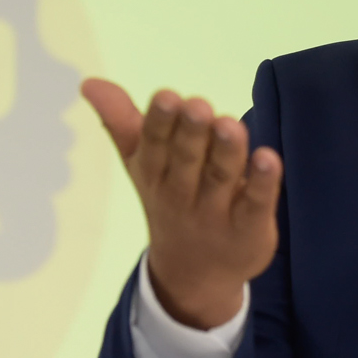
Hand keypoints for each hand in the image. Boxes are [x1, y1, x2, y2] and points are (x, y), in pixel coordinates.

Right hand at [81, 78, 283, 329]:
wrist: (194, 275)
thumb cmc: (170, 200)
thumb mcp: (142, 164)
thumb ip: (121, 121)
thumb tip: (89, 82)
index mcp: (155, 173)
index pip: (154, 145)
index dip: (160, 122)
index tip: (167, 96)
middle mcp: (182, 193)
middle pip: (187, 160)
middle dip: (190, 133)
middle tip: (198, 105)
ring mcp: (216, 213)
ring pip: (220, 178)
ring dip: (226, 151)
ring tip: (230, 124)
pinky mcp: (249, 229)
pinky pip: (255, 204)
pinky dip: (262, 184)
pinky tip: (268, 158)